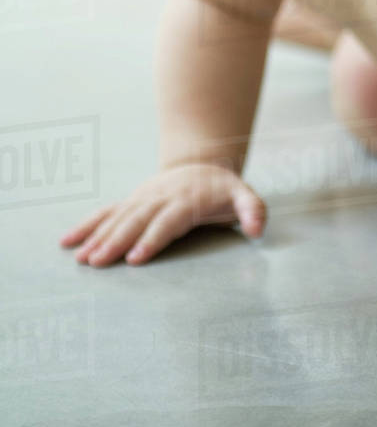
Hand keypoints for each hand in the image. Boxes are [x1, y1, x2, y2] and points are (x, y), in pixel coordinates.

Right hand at [59, 162, 266, 266]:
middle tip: (98, 262)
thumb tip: (257, 229)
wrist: (201, 164)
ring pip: (117, 217)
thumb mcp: (244, 196)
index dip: (152, 239)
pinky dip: (87, 225)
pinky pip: (106, 212)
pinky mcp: (131, 201)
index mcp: (186, 201)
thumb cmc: (223, 190)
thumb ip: (253, 210)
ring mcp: (142, 199)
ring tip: (83, 259)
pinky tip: (68, 242)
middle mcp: (160, 198)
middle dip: (116, 241)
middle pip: (136, 221)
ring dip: (98, 237)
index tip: (136, 258)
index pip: (167, 222)